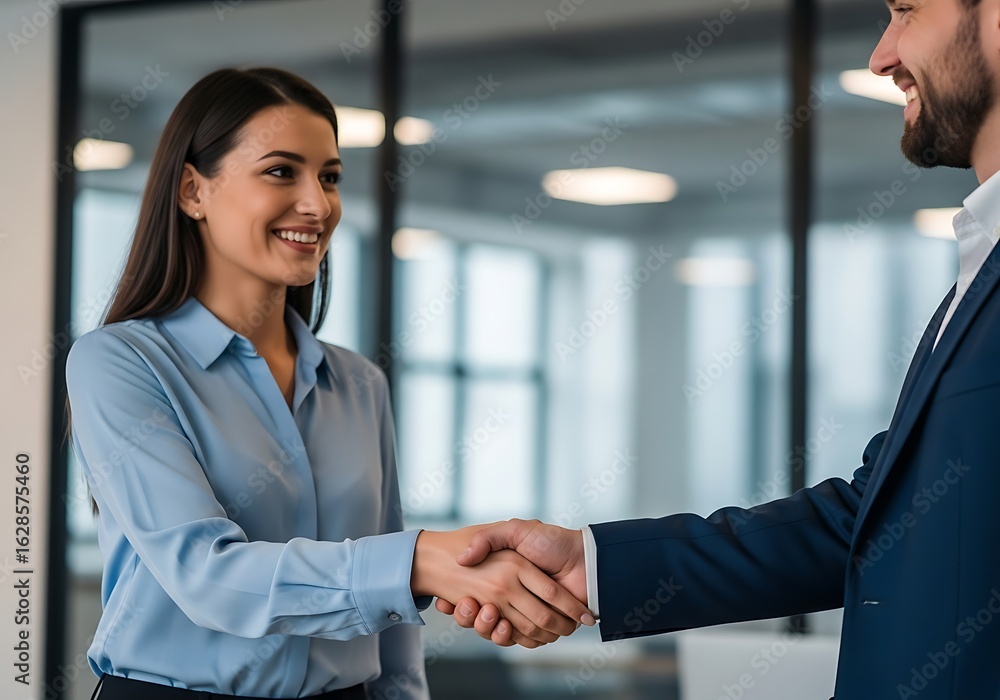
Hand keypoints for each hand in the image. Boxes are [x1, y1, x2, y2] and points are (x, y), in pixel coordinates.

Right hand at [411, 526, 591, 647]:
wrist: (585, 559)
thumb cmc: (552, 541)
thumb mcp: (516, 530)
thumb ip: (489, 538)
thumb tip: (462, 558)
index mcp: (504, 576)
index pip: (473, 596)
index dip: (459, 602)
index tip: (445, 602)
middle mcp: (511, 596)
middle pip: (480, 617)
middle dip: (469, 617)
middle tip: (466, 606)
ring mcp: (525, 612)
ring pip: (496, 631)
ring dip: (485, 628)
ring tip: (487, 612)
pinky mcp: (541, 627)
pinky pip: (519, 639)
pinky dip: (509, 638)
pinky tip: (503, 625)